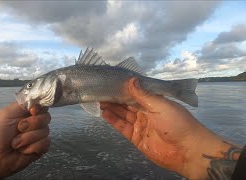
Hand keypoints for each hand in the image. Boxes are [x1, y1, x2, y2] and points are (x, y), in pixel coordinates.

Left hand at [0, 102, 50, 178]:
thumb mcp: (7, 113)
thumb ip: (24, 104)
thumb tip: (39, 99)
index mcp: (25, 113)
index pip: (42, 106)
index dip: (40, 108)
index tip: (32, 111)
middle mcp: (33, 124)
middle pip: (46, 117)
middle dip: (32, 123)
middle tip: (19, 128)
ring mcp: (37, 137)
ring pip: (46, 131)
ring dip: (28, 138)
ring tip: (15, 143)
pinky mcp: (39, 149)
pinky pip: (45, 144)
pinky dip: (33, 147)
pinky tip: (22, 150)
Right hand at [100, 78, 240, 178]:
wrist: (187, 151)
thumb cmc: (177, 123)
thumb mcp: (161, 105)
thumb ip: (144, 95)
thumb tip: (131, 80)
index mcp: (155, 103)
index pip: (136, 94)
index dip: (124, 89)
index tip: (111, 83)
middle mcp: (146, 113)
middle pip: (127, 104)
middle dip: (115, 98)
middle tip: (101, 92)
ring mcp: (141, 126)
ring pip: (123, 115)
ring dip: (112, 108)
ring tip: (99, 101)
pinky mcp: (136, 138)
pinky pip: (122, 127)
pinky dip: (113, 120)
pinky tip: (104, 113)